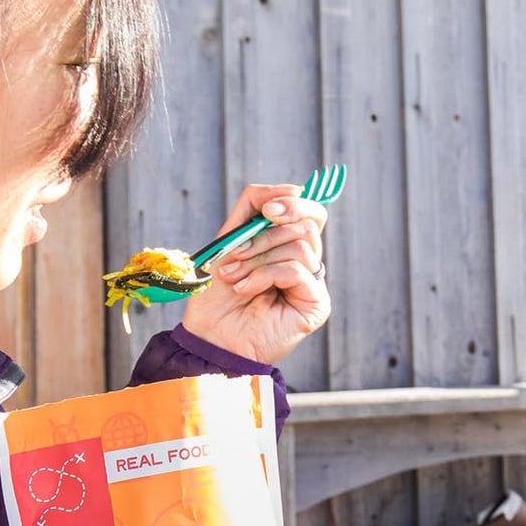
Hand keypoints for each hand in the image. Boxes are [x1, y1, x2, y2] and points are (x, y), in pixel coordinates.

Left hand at [180, 183, 330, 364]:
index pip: (310, 211)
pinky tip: (247, 290)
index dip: (293, 202)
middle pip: (307, 223)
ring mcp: (312, 284)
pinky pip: (298, 270)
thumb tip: (295, 188)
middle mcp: (305, 263)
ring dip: (259, 258)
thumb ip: (254, 206)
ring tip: (235, 278)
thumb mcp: (230, 239)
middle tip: (236, 255)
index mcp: (288, 247)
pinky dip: (266, 275)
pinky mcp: (316, 304)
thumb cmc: (217, 295)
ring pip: (301, 245)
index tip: (267, 210)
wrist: (209, 337)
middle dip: (265, 235)